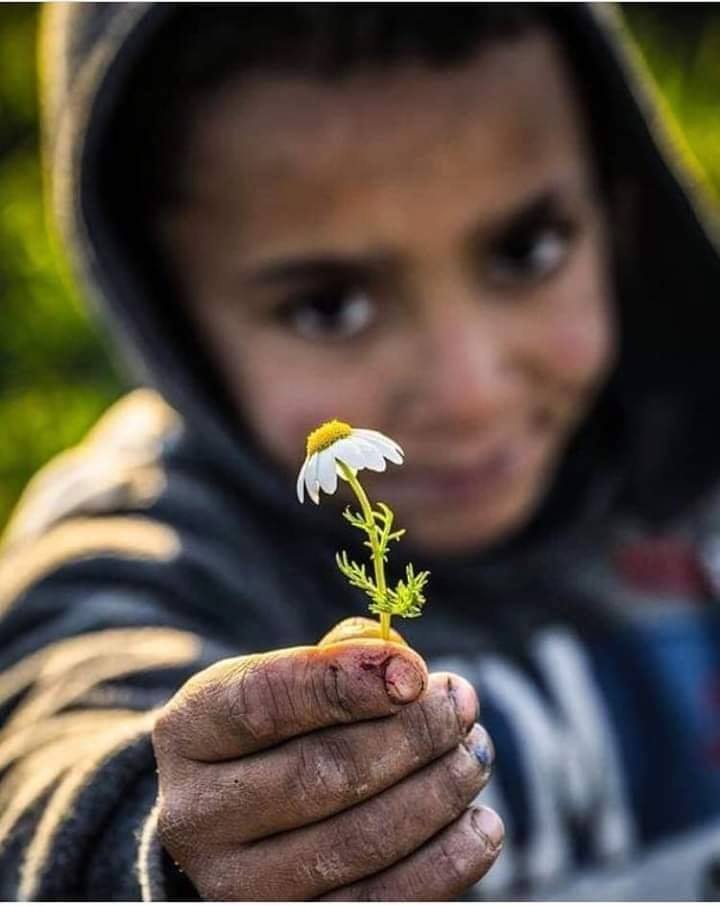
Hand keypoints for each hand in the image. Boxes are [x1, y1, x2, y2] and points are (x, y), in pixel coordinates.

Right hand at [152, 618, 502, 899]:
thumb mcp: (279, 679)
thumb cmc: (271, 731)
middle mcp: (197, 816)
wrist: (235, 817)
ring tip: (474, 754)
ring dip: (437, 794)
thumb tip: (404, 670)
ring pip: (356, 842)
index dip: (346, 683)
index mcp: (189, 731)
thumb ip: (335, 660)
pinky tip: (481, 824)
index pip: (265, 702)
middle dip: (411, 735)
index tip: (417, 671)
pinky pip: (380, 904)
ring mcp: (237, 888)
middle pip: (320, 774)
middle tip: (462, 703)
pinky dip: (445, 865)